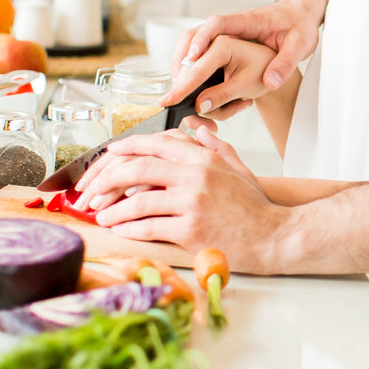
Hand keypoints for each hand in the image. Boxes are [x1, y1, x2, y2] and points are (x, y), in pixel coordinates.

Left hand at [76, 127, 288, 273]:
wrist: (275, 237)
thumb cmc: (256, 207)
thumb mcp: (239, 169)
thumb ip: (216, 148)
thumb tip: (198, 131)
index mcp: (204, 158)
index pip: (157, 144)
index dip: (127, 147)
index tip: (109, 154)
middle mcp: (196, 175)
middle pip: (138, 168)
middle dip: (107, 179)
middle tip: (92, 191)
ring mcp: (193, 202)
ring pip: (137, 201)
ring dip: (113, 210)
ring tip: (101, 216)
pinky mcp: (190, 229)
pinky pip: (148, 227)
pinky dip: (128, 229)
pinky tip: (119, 231)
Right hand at [165, 2, 319, 105]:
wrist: (300, 15)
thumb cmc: (299, 25)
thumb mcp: (300, 45)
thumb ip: (285, 63)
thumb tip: (271, 83)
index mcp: (248, 21)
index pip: (217, 24)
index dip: (202, 39)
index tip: (192, 58)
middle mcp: (231, 25)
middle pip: (195, 33)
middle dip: (182, 56)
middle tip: (178, 82)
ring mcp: (225, 33)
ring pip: (192, 42)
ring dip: (182, 62)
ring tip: (179, 85)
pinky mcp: (224, 42)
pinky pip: (199, 50)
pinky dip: (190, 65)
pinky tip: (189, 83)